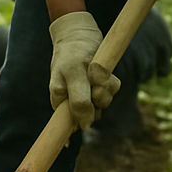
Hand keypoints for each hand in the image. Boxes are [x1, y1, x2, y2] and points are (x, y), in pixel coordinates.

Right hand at [48, 11, 118, 129]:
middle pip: (92, 115)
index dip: (72, 132)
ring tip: (97, 71)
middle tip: (92, 81)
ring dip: (107, 90)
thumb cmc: (72, 51)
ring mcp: (87, 91)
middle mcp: (72, 98)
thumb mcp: (73, 73)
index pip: (66, 126)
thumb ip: (79, 100)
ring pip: (104, 102)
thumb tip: (85, 126)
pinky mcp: (99, 84)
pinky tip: (105, 71)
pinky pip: (111, 90)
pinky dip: (112, 82)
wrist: (78, 31)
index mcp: (60, 99)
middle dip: (98, 101)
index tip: (73, 140)